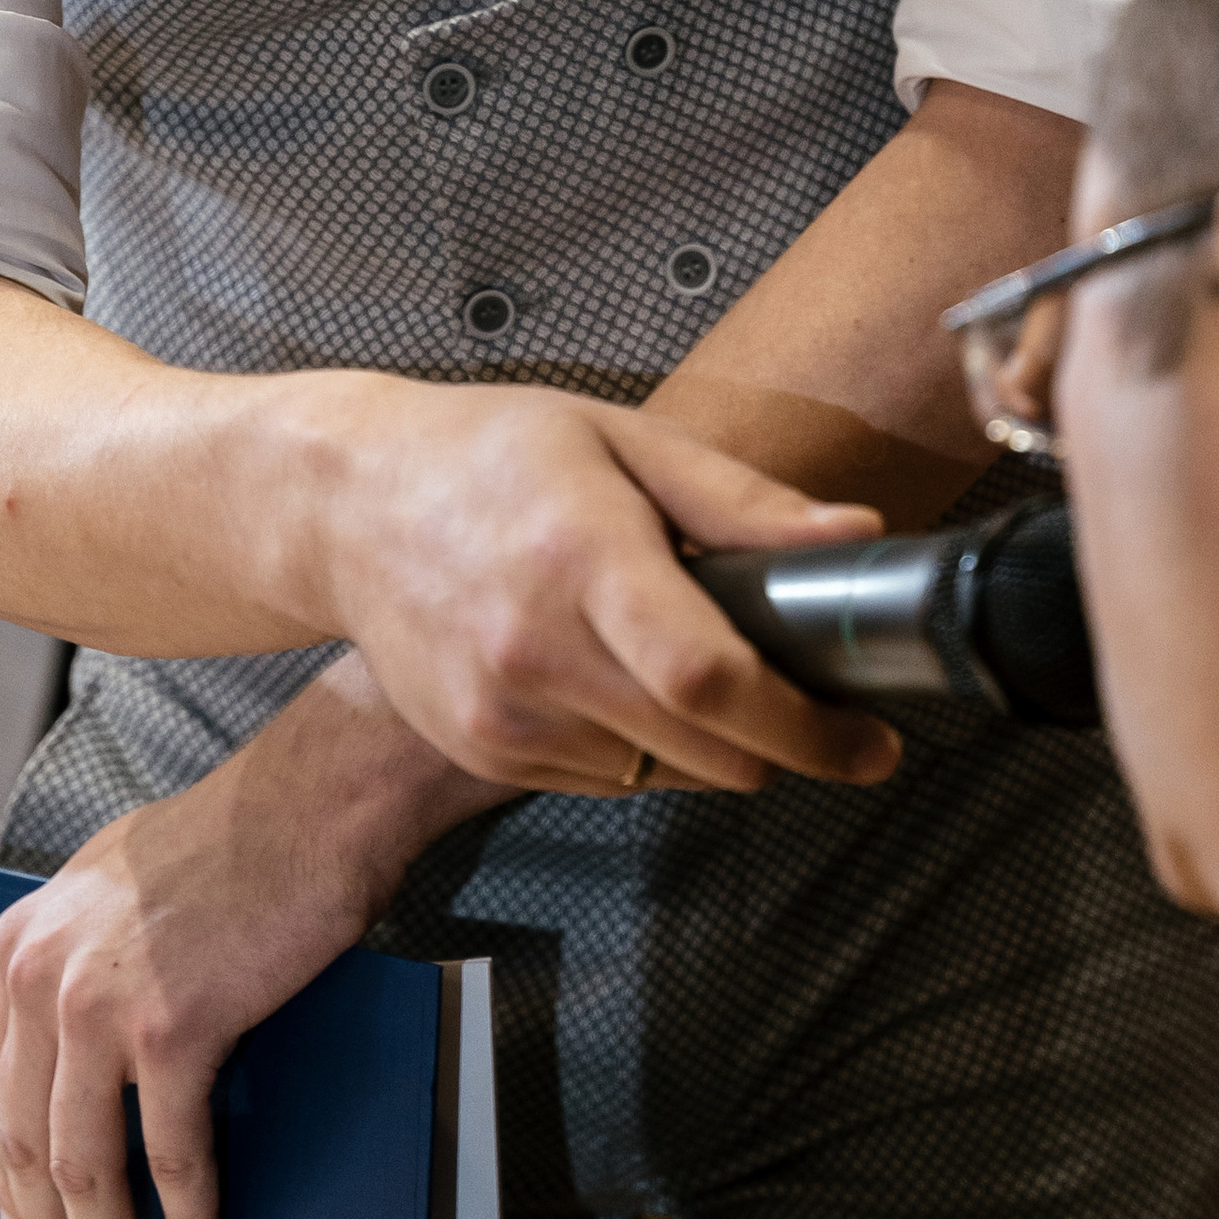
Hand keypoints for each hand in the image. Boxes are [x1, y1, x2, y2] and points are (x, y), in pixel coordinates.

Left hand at [0, 652, 499, 1218]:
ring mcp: (98, 1003)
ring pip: (85, 1165)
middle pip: (28, 1140)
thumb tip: (71, 1045)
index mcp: (19, 943)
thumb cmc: (237, 840)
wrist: (313, 801)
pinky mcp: (171, 1028)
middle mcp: (38, 974)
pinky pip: (171, 1152)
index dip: (10, 1174)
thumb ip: (79, 959)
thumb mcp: (115, 887)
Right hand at [282, 379, 903, 794]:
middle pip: (704, 748)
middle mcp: (536, 651)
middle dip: (785, 743)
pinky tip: (614, 674)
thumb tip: (855, 536)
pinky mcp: (482, 751)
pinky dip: (640, 746)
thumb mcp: (624, 439)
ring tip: (683, 656)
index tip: (871, 739)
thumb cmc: (492, 454)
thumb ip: (742, 502)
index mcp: (583, 557)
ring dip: (707, 741)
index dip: (806, 724)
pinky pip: (606, 779)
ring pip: (663, 773)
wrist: (348, 504)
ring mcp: (502, 715)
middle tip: (820, 706)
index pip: (708, 677)